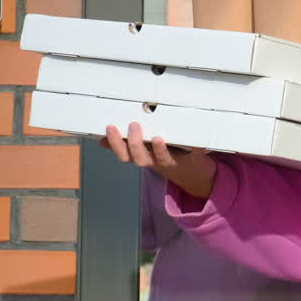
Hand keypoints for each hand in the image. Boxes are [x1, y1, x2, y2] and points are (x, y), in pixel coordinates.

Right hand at [101, 122, 217, 199]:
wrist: (193, 174)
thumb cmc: (164, 157)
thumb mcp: (143, 152)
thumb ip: (126, 146)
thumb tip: (102, 141)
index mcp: (143, 158)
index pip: (124, 155)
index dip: (115, 144)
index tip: (110, 127)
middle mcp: (156, 162)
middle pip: (140, 159)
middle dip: (135, 144)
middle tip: (134, 125)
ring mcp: (174, 162)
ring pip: (163, 159)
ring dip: (159, 150)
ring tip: (156, 138)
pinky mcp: (194, 159)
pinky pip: (195, 154)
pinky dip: (197, 148)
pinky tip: (198, 142)